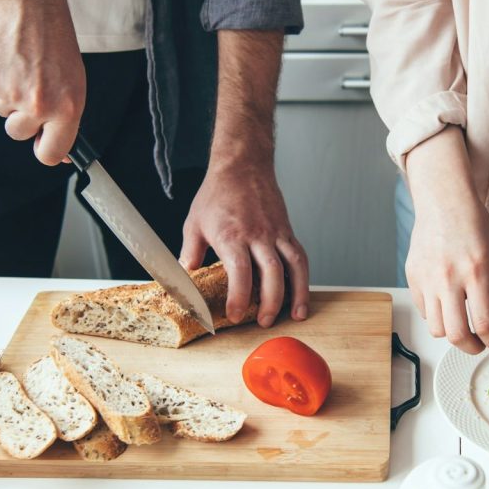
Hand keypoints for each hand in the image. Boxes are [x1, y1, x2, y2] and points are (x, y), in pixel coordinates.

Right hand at [0, 0, 84, 164]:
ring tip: (22, 69)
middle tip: (32, 91)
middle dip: (22, 118)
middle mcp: (38, 105)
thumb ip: (65, 119)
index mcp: (66, 108)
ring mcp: (10, 94)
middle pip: (18, 134)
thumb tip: (60, 153)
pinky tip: (8, 61)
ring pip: (2, 112)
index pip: (51, 153)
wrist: (27, 8)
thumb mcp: (74, 84)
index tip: (42, 145)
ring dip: (9, 97)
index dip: (44, 151)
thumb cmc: (54, 44)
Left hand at [180, 165, 308, 327]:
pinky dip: (303, 278)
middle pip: (272, 273)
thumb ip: (190, 254)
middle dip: (270, 302)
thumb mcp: (194, 224)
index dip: (239, 297)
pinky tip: (301, 295)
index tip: (234, 315)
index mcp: (232, 235)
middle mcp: (258, 235)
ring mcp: (276, 233)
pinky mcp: (287, 231)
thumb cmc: (217, 194)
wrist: (242, 166)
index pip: (240, 272)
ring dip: (297, 293)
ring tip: (295, 315)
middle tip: (263, 322)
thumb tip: (185, 278)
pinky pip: (300, 257)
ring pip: (294, 266)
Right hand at [405, 127, 488, 354]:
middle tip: (480, 344)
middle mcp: (448, 278)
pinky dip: (437, 315)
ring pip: (436, 328)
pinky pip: (424, 311)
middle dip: (472, 347)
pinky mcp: (412, 277)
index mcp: (475, 272)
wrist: (444, 202)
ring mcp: (426, 279)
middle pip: (456, 335)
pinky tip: (447, 304)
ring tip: (462, 324)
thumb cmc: (473, 226)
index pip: (484, 324)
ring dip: (452, 333)